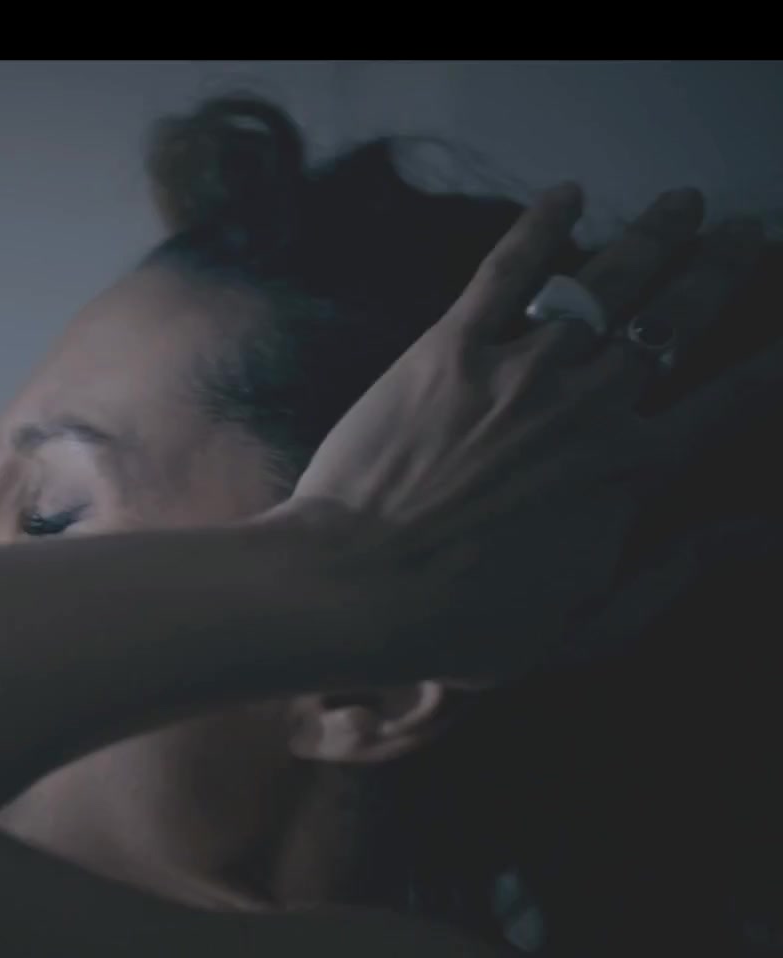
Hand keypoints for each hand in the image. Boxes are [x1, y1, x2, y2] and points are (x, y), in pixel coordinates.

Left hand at [285, 183, 777, 686]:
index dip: (768, 366)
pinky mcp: (449, 348)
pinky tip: (566, 194)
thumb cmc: (464, 624)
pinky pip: (507, 271)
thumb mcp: (587, 624)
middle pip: (677, 318)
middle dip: (723, 268)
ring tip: (683, 203)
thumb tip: (753, 537)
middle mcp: (590, 404)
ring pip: (607, 281)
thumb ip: (675, 574)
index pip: (728, 402)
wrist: (355, 588)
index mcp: (631, 471)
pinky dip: (541, 226)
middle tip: (751, 233)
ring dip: (654, 234)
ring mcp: (520, 368)